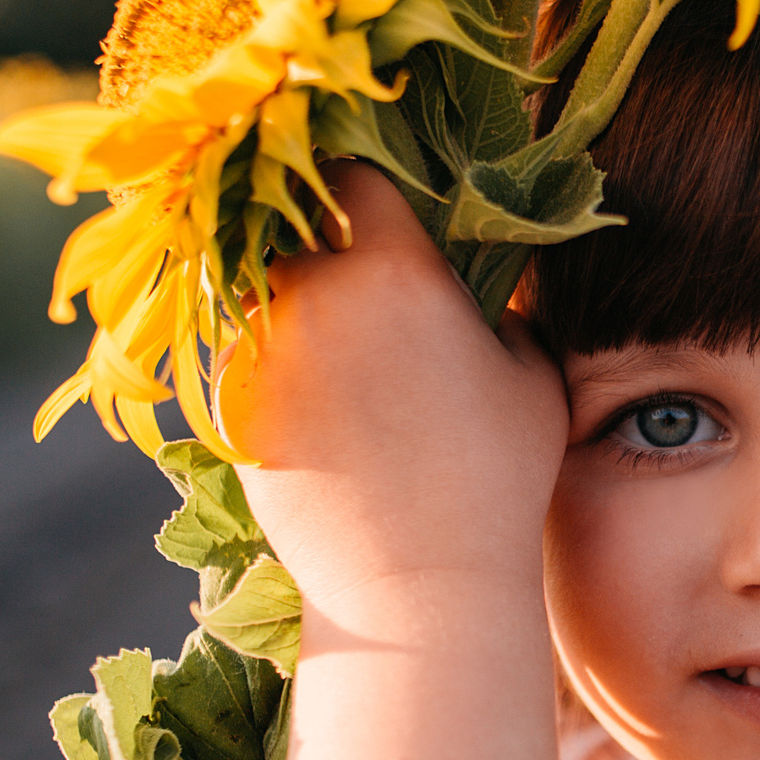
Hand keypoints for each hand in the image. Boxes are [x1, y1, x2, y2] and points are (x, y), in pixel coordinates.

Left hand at [218, 162, 565, 612]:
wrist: (417, 586)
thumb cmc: (496, 481)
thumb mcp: (530, 377)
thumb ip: (499, 309)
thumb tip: (472, 285)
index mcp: (398, 270)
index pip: (355, 172)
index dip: (362, 178)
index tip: (371, 196)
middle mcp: (317, 295)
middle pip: (291, 223)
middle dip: (314, 236)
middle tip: (344, 262)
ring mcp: (264, 350)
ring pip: (256, 288)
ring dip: (285, 299)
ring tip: (328, 341)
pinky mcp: (229, 405)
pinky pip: (239, 355)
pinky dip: (265, 361)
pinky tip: (310, 400)